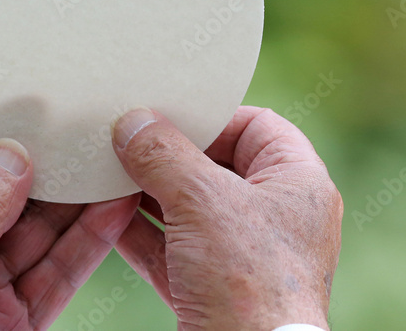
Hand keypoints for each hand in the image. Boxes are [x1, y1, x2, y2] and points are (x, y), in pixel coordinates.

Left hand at [0, 130, 138, 329]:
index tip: (36, 95)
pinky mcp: (20, 311)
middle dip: (53, 160)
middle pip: (11, 188)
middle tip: (92, 127)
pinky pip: (63, 268)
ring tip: (118, 160)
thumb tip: (15, 155)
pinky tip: (118, 207)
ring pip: (46, 226)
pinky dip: (94, 239)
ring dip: (84, 195)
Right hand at [112, 105, 342, 330]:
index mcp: (299, 182)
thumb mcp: (204, 201)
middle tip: (125, 141)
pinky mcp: (217, 289)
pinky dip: (144, 233)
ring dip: (149, 193)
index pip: (257, 126)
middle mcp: (279, 215)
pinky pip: (176, 250)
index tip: (166, 115)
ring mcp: (247, 255)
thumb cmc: (249, 281)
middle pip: (218, 167)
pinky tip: (106, 216)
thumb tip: (133, 123)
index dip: (212, 117)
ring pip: (192, 210)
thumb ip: (165, 155)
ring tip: (107, 172)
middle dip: (170, 156)